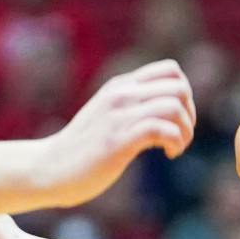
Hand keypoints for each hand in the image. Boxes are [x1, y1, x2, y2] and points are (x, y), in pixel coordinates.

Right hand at [35, 62, 195, 206]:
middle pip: (179, 86)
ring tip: (175, 148)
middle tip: (180, 136)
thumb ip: (133, 106)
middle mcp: (121, 95)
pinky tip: (168, 154)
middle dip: (190, 114)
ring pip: (173, 106)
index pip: (170, 70)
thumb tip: (169, 111)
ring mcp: (118, 116)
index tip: (177, 119)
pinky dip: (175, 142)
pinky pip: (161, 129)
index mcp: (120, 86)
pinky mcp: (118, 140)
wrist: (49, 168)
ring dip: (185, 131)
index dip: (185, 94)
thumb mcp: (109, 116)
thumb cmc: (83, 148)